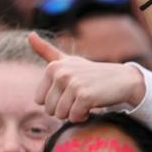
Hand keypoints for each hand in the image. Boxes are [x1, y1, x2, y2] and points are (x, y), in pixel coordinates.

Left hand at [28, 33, 146, 121]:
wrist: (122, 79)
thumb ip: (47, 51)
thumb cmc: (92, 73)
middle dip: (65, 110)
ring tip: (85, 104)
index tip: (69, 94)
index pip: (40, 100)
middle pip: (50, 110)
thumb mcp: (69, 61)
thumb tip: (29, 35)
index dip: (56, 102)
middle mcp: (61, 74)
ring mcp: (73, 84)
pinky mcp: (85, 96)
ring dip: (74, 114)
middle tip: (79, 100)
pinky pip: (75, 117)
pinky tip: (91, 108)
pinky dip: (83, 117)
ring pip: (61, 115)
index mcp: (53, 67)